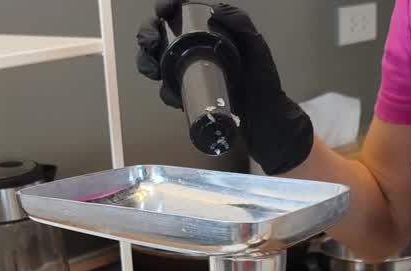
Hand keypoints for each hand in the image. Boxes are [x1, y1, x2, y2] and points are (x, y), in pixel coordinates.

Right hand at [134, 0, 313, 174]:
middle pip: (159, 34)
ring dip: (145, 61)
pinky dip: (166, 93)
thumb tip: (216, 9)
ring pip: (155, 60)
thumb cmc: (263, 82)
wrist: (264, 120)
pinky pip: (168, 91)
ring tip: (153, 69)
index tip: (163, 12)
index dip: (165, 7)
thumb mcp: (256, 47)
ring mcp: (188, 72)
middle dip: (147, 34)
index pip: (180, 13)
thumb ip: (242, 24)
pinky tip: (175, 97)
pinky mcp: (188, 95)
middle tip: (151, 42)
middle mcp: (194, 48)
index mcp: (208, 31)